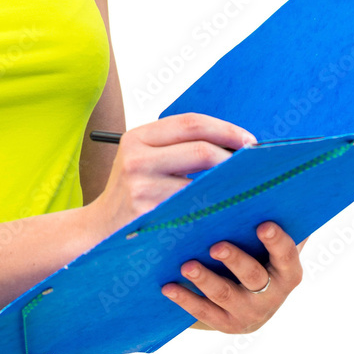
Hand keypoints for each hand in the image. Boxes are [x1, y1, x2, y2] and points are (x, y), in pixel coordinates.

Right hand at [90, 113, 256, 238]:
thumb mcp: (141, 159)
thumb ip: (175, 147)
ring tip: (246, 189)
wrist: (98, 230)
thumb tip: (233, 144)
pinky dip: (216, 209)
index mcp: (136, 137)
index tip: (250, 141)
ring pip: (203, 183)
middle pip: (201, 150)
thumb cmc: (131, 192)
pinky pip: (195, 209)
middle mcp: (136, 159)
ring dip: (230, 187)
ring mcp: (141, 189)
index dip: (225, 129)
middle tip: (254, 169)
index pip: (190, 123)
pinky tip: (227, 211)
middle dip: (235, 159)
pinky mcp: (150, 217)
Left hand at [160, 221, 305, 333]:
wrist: (245, 297)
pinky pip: (203, 312)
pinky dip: (185, 299)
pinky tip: (167, 286)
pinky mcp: (224, 323)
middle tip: (216, 246)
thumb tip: (249, 175)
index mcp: (286, 271)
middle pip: (253, 276)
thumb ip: (262, 214)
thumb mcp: (262, 238)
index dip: (277, 242)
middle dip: (235, 260)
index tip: (263, 225)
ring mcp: (247, 312)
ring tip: (186, 265)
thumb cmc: (253, 250)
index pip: (286, 256)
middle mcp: (271, 294)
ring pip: (225, 295)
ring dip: (205, 279)